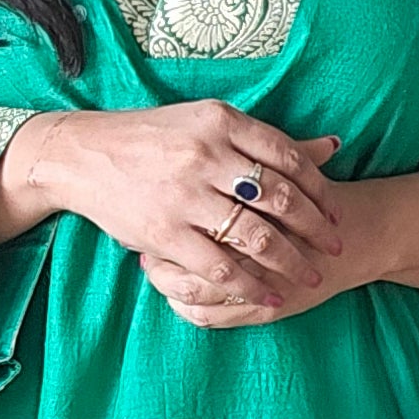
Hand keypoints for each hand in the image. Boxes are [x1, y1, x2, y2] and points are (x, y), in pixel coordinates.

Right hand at [0, 102, 343, 309]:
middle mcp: (206, 156)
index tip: (336, 211)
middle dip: (315, 228)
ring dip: (291, 261)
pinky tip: (268, 296)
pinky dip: (250, 286)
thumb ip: (263, 139)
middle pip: (280, 197)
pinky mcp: (164, 233)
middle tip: (335, 247)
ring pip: (256, 236)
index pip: (287, 157)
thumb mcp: (206, 123)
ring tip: (309, 277)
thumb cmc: (150, 137)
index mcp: (220, 122)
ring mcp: (184, 196)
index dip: (319, 188)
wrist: (82, 155)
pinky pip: (219, 267)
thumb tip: (332, 148)